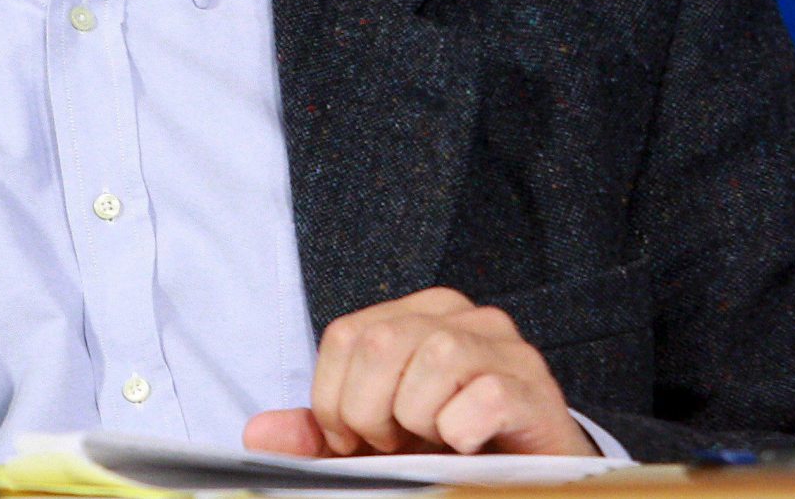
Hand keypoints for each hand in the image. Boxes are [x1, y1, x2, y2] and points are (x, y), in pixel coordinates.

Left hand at [243, 286, 597, 456]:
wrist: (527, 479)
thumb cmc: (447, 456)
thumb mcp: (373, 444)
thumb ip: (318, 434)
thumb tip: (258, 432)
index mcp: (418, 315)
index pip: (345, 337)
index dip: (336, 402)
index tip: (359, 441)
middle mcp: (463, 316)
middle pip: (381, 344)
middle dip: (374, 415)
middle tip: (399, 446)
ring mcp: (505, 347)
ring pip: (433, 359)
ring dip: (422, 422)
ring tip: (437, 443)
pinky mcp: (535, 388)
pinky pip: (483, 396)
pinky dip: (463, 432)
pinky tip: (469, 446)